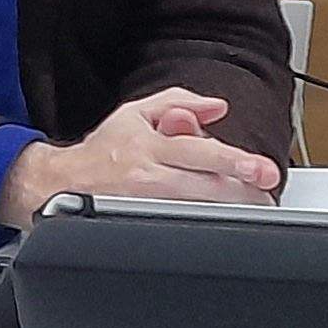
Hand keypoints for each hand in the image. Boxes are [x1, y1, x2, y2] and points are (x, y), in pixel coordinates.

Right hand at [0, 86, 281, 231]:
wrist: (60, 182)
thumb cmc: (104, 150)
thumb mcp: (135, 112)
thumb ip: (178, 100)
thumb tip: (216, 107)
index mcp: (148, 143)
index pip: (198, 151)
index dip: (235, 161)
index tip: (263, 170)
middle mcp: (147, 175)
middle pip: (205, 186)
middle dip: (243, 192)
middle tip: (268, 195)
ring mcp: (144, 204)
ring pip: (198, 209)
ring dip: (232, 210)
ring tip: (254, 207)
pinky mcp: (139, 223)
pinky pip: (181, 226)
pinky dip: (207, 222)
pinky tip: (222, 220)